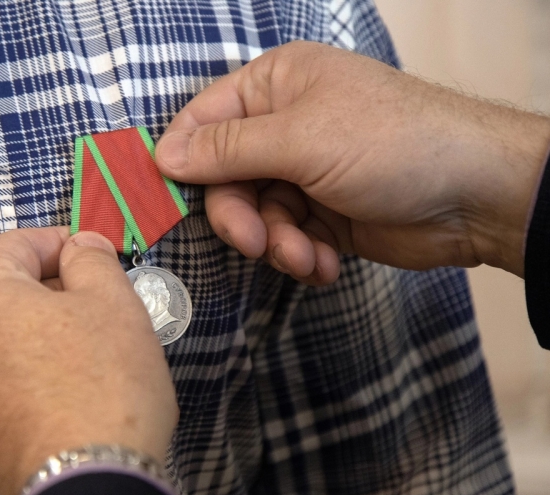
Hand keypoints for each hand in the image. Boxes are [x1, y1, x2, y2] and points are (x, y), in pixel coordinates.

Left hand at [0, 228, 178, 494]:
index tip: (95, 254)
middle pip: (5, 290)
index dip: (58, 240)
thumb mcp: (112, 302)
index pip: (14, 244)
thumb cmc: (103, 382)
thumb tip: (81, 247)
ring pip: (6, 335)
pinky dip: (36, 365)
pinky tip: (75, 384)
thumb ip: (92, 259)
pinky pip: (5, 375)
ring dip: (46, 327)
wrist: (87, 483)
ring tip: (94, 345)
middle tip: (103, 300)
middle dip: (54, 286)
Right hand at [156, 41, 549, 281]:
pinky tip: (323, 265)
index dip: (185, 159)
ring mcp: (304, 171)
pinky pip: (286, 237)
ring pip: (256, 215)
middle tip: (256, 244)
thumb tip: (162, 155)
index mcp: (276, 85)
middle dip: (242, 217)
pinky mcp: (323, 214)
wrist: (475, 194)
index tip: (172, 197)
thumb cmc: (391, 143)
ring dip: (276, 243)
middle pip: (227, 177)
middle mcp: (284, 125)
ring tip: (305, 258)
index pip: (204, 119)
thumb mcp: (300, 139)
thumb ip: (226, 150)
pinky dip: (299, 255)